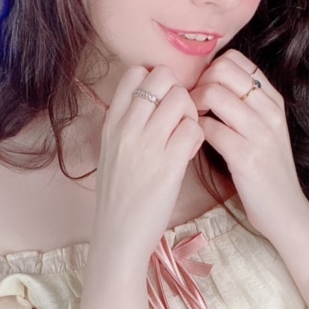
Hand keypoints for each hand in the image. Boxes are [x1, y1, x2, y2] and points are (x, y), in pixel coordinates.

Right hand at [92, 64, 202, 270]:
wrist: (118, 235)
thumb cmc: (119, 196)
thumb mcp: (111, 153)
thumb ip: (127, 125)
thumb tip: (152, 102)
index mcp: (111, 124)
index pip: (135, 73)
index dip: (156, 81)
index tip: (162, 102)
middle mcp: (126, 129)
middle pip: (162, 78)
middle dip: (178, 91)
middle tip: (179, 116)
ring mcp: (147, 146)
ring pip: (181, 99)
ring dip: (191, 113)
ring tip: (186, 134)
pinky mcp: (168, 166)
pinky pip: (194, 129)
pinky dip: (197, 136)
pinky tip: (190, 151)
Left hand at [191, 50, 308, 308]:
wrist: (287, 214)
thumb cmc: (267, 174)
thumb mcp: (264, 133)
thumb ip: (245, 108)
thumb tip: (209, 85)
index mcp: (274, 101)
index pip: (236, 60)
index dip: (210, 70)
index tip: (201, 92)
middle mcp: (270, 111)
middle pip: (222, 70)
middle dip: (197, 84)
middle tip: (190, 108)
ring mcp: (260, 133)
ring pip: (214, 93)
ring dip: (192, 106)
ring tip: (189, 124)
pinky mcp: (247, 157)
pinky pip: (209, 127)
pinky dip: (194, 131)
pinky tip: (193, 143)